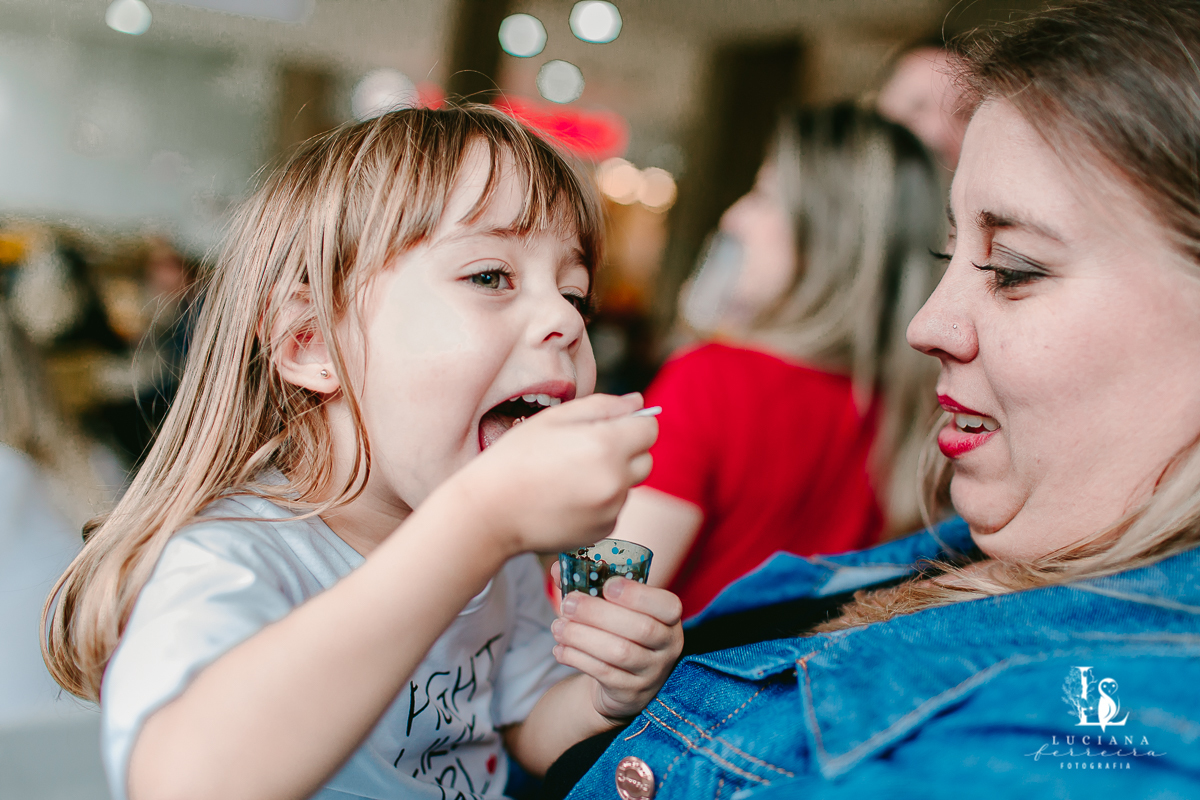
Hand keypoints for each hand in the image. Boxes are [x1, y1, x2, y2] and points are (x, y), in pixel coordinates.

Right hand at [451, 393, 656, 555]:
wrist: (490, 512)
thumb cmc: (517, 458)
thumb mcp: (554, 419)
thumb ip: (602, 406)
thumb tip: (637, 401)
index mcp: (605, 445)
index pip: (650, 429)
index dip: (633, 423)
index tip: (610, 427)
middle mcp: (615, 480)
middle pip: (646, 459)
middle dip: (627, 451)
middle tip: (587, 451)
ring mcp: (611, 509)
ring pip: (629, 486)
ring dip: (612, 478)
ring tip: (569, 478)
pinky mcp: (602, 531)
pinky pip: (614, 509)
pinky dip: (600, 503)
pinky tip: (567, 499)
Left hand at [549, 562, 683, 720]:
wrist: (623, 682)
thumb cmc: (618, 631)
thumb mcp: (614, 608)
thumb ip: (590, 585)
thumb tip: (557, 569)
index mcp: (669, 617)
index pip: (667, 606)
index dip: (638, 595)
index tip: (608, 585)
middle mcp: (668, 645)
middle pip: (639, 628)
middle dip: (598, 613)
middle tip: (568, 604)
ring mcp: (652, 672)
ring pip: (619, 652)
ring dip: (583, 637)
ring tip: (558, 627)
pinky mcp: (631, 693)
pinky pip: (604, 673)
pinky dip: (578, 658)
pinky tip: (560, 649)